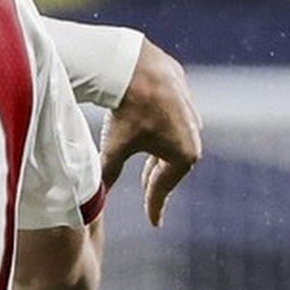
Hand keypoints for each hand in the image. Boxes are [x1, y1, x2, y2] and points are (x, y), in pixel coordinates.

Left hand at [100, 38, 200, 225]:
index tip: (153, 222)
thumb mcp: (115, 148)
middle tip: (147, 192)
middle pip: (172, 164)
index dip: (155, 206)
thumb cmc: (127, 112)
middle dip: (157, 178)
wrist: (135, 67)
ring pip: (174, 139)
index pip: (164, 187)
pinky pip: (173, 115)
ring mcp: (192, 112)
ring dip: (160, 152)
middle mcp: (195, 134)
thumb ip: (108, 174)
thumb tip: (94, 199)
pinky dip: (162, 126)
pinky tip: (153, 126)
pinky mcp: (184, 91)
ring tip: (148, 161)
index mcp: (184, 154)